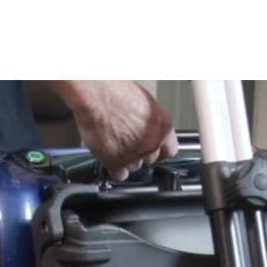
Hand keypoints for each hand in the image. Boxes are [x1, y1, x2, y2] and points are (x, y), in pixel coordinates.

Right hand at [52, 81, 178, 180]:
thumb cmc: (117, 91)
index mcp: (163, 127)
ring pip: (135, 168)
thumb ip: (151, 124)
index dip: (159, 150)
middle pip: (150, 160)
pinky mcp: (116, 162)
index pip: (169, 151)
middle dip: (140, 154)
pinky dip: (114, 169)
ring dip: (126, 160)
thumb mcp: (146, 104)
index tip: (153, 150)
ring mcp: (135, 155)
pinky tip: (110, 155)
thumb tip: (149, 132)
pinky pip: (120, 175)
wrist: (97, 94)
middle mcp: (152, 143)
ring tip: (116, 144)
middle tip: (128, 142)